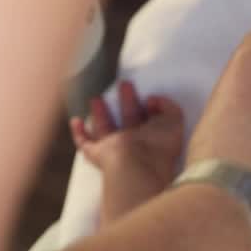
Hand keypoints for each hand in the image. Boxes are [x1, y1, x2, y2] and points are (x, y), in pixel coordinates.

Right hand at [72, 80, 183, 222]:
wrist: (137, 167)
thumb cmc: (158, 146)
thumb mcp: (174, 121)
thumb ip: (168, 106)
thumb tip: (153, 99)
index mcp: (154, 139)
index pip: (151, 121)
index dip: (151, 107)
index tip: (150, 98)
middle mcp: (135, 145)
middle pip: (128, 121)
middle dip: (126, 101)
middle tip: (124, 84)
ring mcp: (115, 151)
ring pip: (106, 130)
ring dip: (100, 114)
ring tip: (97, 98)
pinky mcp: (98, 155)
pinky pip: (85, 145)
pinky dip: (79, 133)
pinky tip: (76, 120)